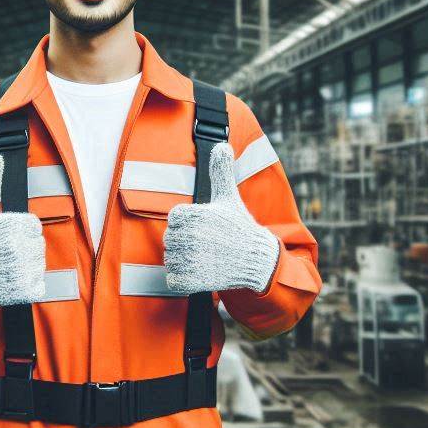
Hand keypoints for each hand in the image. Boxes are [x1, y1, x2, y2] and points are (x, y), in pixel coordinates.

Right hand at [0, 149, 46, 307]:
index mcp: (12, 224)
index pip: (34, 227)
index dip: (18, 232)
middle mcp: (17, 247)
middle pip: (38, 247)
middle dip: (22, 250)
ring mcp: (19, 271)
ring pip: (38, 267)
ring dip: (24, 269)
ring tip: (0, 267)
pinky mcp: (20, 293)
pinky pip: (38, 288)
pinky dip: (28, 288)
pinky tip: (8, 283)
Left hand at [163, 142, 279, 294]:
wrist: (257, 259)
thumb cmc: (239, 226)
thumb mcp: (228, 196)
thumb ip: (220, 170)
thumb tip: (223, 145)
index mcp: (191, 214)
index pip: (174, 221)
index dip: (188, 225)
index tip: (205, 227)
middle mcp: (189, 236)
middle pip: (170, 241)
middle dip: (186, 244)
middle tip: (208, 245)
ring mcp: (190, 259)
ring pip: (170, 261)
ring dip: (184, 263)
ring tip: (206, 258)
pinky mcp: (192, 280)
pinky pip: (173, 281)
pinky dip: (183, 280)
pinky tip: (201, 273)